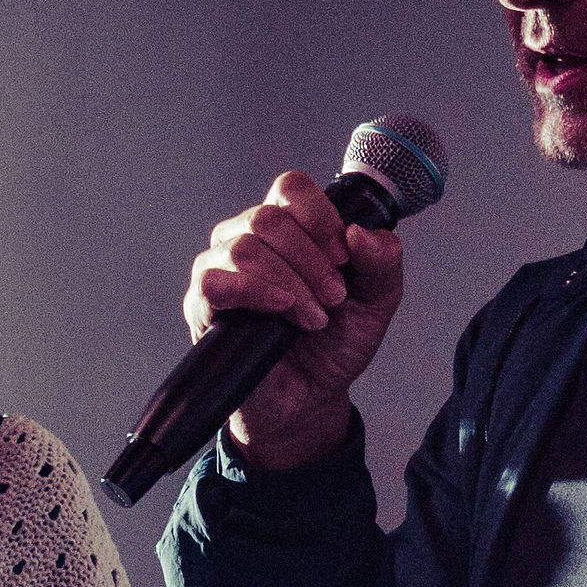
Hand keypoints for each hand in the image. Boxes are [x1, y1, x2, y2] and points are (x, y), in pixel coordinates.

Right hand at [186, 169, 407, 470]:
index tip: (345, 256)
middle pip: (269, 218)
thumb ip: (383, 262)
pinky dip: (253, 291)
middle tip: (335, 297)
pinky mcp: (203, 305)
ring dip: (291, 282)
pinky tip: (281, 309)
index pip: (292, 189)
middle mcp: (248, 239)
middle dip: (312, 260)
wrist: (311, 398)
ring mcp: (221, 269)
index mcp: (288, 228)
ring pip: (244, 247)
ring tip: (314, 317)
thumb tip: (361, 233)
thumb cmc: (335, 344)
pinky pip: (214, 281)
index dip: (321, 217)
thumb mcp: (377, 302)